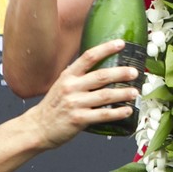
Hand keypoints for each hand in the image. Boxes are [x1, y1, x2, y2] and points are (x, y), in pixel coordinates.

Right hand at [23, 39, 138, 148]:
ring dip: (123, 93)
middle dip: (120, 73)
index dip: (106, 48)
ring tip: (135, 92)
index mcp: (68, 76)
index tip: (121, 43)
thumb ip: (79, 77)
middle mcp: (71, 87)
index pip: (88, 57)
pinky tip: (127, 111)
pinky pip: (102, 115)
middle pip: (100, 76)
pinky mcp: (78, 119)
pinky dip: (117, 113)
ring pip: (104, 96)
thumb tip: (102, 69)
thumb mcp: (62, 85)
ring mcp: (75, 103)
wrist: (38, 128)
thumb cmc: (53, 106)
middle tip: (134, 72)